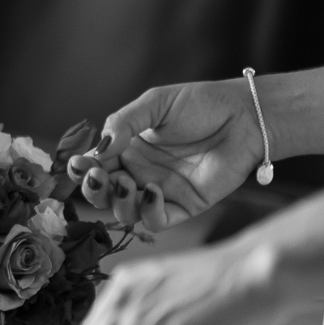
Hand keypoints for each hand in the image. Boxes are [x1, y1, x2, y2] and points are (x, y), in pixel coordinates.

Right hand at [96, 79, 268, 231]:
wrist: (245, 117)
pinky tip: (152, 191)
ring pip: (125, 212)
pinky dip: (148, 212)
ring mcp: (160, 192)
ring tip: (125, 182)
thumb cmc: (202, 104)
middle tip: (96, 176)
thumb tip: (100, 146)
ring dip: (118, 202)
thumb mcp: (156, 104)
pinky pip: (157, 220)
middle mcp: (139, 173)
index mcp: (127, 149)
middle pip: (104, 194)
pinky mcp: (183, 207)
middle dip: (94, 189)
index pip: (95, 165)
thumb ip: (125, 122)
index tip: (77, 163)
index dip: (82, 169)